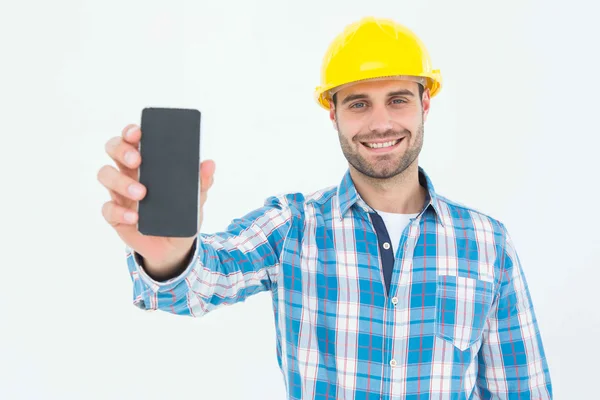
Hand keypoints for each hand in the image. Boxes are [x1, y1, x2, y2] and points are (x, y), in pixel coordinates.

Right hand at [98, 123, 215, 273]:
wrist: (174, 248)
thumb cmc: (182, 215)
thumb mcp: (196, 200)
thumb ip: (202, 182)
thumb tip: (209, 164)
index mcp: (148, 162)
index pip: (133, 139)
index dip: (131, 131)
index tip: (138, 133)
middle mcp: (129, 173)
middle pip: (113, 149)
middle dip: (121, 150)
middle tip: (138, 160)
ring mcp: (119, 193)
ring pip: (105, 174)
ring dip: (121, 181)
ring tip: (142, 194)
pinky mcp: (115, 215)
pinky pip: (108, 208)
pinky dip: (120, 212)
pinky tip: (135, 218)